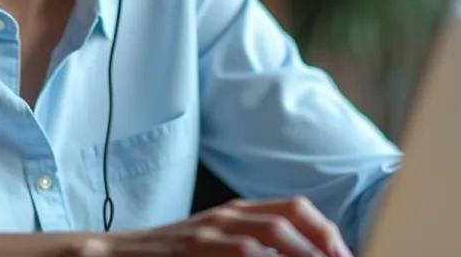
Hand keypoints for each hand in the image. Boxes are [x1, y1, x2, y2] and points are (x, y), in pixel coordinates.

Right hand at [86, 196, 352, 256]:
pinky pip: (240, 255)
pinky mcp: (193, 251)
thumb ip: (255, 244)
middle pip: (287, 218)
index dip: (325, 230)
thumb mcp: (215, 241)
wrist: (116, 255)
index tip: (344, 253)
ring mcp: (208, 233)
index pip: (294, 208)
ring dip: (300, 253)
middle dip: (322, 243)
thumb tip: (304, 253)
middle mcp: (227, 216)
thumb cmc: (172, 256)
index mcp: (238, 211)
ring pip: (267, 237)